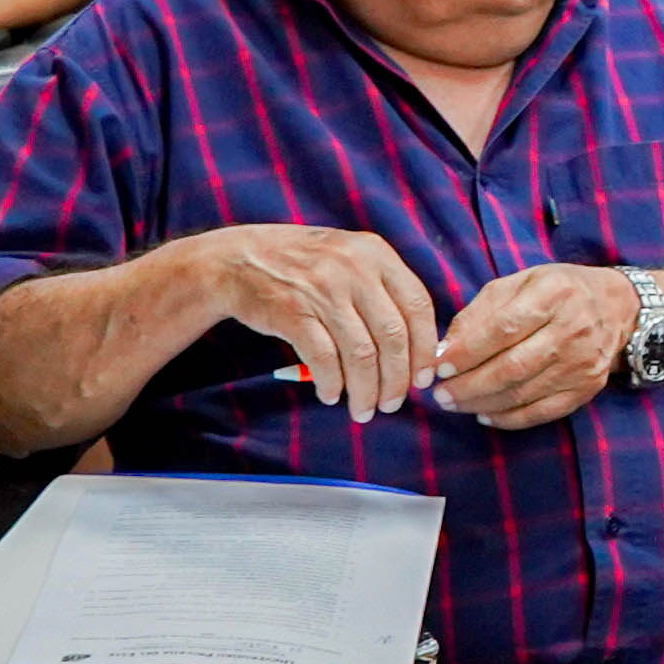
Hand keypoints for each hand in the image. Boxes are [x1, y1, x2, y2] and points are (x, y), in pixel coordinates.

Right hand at [205, 224, 442, 416]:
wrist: (238, 259)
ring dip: (366, 391)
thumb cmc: (302, 266)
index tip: (423, 378)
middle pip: (393, 336)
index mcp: (375, 253)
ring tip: (363, 409)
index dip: (425, 348)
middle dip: (397, 380)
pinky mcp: (293, 312)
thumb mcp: (349, 258)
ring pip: (362, 354)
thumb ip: (382, 290)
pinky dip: (332, 384)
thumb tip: (418, 348)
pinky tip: (330, 394)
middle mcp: (354, 268)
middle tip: (393, 404)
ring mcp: (323, 289)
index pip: (418, 306)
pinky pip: (325, 360)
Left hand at [431, 264, 639, 431]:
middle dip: (468, 385)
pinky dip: (508, 419)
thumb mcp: (519, 283)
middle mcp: (573, 328)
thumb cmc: (557, 291)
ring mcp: (583, 362)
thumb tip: (444, 349)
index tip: (439, 367)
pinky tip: (484, 414)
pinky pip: (542, 412)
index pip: (503, 329)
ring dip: (481, 403)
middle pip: (512, 367)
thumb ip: (479, 312)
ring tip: (454, 404)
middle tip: (440, 394)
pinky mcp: (587, 388)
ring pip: (523, 393)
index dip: (467, 352)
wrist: (616, 307)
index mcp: (553, 293)